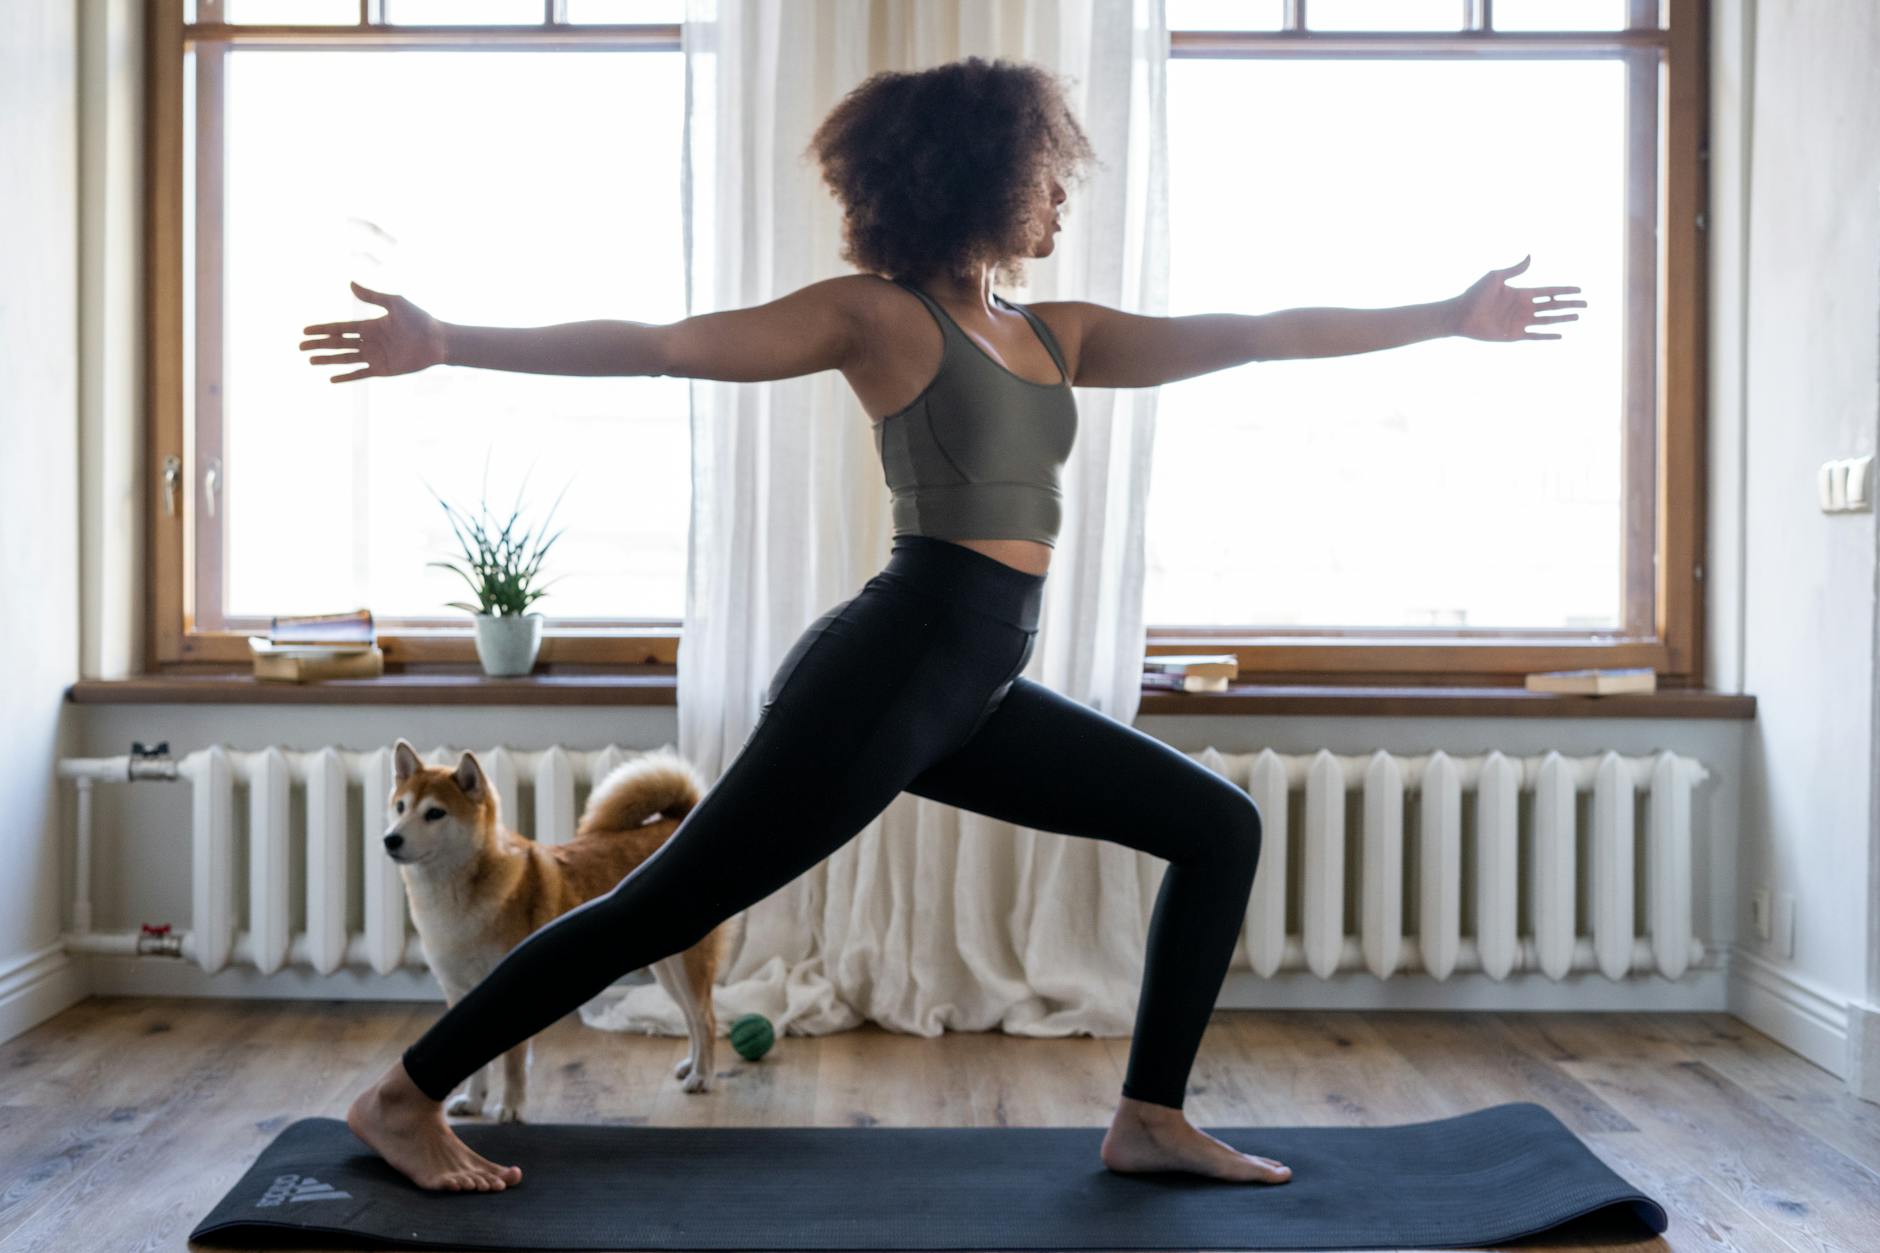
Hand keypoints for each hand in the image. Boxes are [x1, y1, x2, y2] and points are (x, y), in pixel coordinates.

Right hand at [300, 280, 447, 381]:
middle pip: (338, 344)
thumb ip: (371, 296)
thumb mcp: (394, 303)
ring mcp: (375, 356)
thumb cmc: (419, 320)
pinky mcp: (383, 369)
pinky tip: (331, 378)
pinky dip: (346, 376)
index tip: (305, 331)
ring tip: (310, 360)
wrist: (437, 340)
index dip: (322, 329)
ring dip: (328, 360)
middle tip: (300, 347)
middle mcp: (370, 342)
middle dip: (319, 345)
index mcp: (370, 326)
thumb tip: (350, 283)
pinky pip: (360, 373)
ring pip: (345, 359)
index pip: (340, 328)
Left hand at [1450, 255, 1584, 341]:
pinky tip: (1560, 334)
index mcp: (1521, 293)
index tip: (1579, 290)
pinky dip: (1547, 336)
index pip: (1549, 292)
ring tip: (1578, 317)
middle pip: (1552, 306)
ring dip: (1563, 318)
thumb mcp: (1496, 277)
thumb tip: (1531, 256)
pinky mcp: (1513, 335)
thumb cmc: (1475, 294)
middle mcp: (1523, 308)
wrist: (1460, 315)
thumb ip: (1515, 269)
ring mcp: (1520, 322)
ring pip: (1547, 320)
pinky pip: (1535, 336)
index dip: (1564, 291)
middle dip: (1569, 305)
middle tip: (1586, 304)